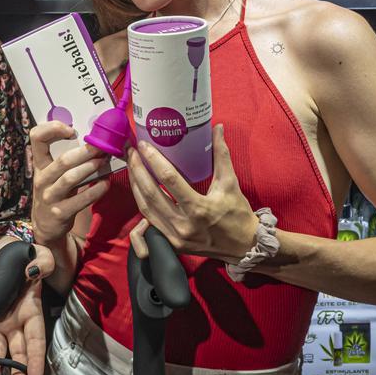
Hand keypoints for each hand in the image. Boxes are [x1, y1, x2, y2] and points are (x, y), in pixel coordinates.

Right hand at [30, 121, 110, 245]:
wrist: (46, 226)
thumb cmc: (54, 193)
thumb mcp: (52, 175)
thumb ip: (65, 159)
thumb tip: (93, 140)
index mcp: (39, 164)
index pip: (36, 138)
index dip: (51, 128)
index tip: (71, 130)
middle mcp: (42, 179)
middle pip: (63, 160)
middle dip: (86, 152)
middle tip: (102, 147)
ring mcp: (50, 197)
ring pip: (71, 178)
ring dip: (91, 168)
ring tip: (105, 162)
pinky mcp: (60, 213)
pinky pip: (81, 200)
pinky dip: (96, 191)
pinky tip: (106, 183)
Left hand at [126, 124, 258, 262]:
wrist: (244, 246)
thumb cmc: (238, 214)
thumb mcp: (230, 183)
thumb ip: (221, 155)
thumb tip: (218, 128)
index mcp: (199, 208)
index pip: (169, 179)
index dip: (153, 160)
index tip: (144, 145)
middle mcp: (183, 224)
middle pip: (151, 193)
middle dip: (137, 170)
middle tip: (131, 152)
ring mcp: (175, 236)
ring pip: (145, 207)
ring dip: (135, 185)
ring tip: (131, 166)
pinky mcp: (172, 243)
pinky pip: (150, 220)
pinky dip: (142, 201)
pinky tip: (138, 187)